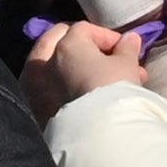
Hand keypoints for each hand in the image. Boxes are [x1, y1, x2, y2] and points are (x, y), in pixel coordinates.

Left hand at [23, 18, 152, 112]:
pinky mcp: (36, 111)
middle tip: (113, 62)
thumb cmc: (113, 91)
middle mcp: (44, 62)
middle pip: (62, 44)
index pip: (84, 30)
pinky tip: (89, 99)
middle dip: (88, 50)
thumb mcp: (126, 66)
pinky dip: (67, 89)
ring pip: (56, 69)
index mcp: (64, 46)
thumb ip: (127, 49)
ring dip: (79, 70)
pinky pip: (52, 91)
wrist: (99, 136)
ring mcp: (36, 88)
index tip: (126, 50)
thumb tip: (130, 40)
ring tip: (108, 85)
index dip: (108, 37)